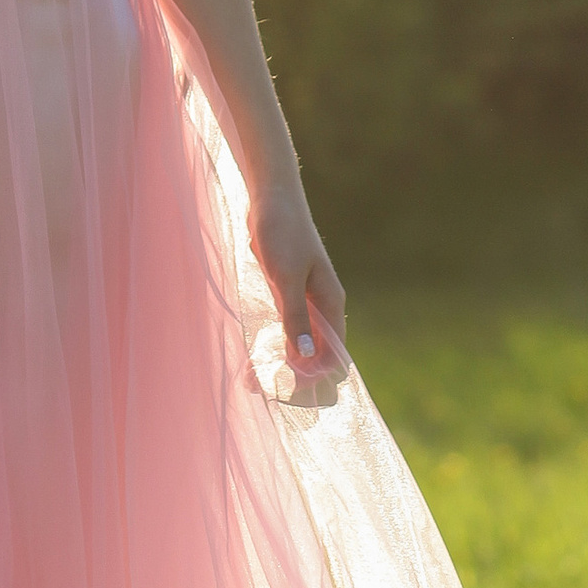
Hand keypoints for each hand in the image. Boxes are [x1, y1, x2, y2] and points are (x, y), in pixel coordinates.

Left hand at [247, 173, 348, 384]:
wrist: (271, 198)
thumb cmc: (282, 232)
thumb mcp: (286, 277)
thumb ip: (295, 316)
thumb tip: (305, 357)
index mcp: (331, 305)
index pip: (335, 357)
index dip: (315, 378)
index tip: (285, 388)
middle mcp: (322, 308)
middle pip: (318, 357)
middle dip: (295, 379)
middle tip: (263, 389)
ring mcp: (305, 303)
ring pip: (300, 347)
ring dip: (281, 367)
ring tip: (252, 382)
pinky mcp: (288, 296)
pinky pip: (286, 331)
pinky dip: (273, 348)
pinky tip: (253, 359)